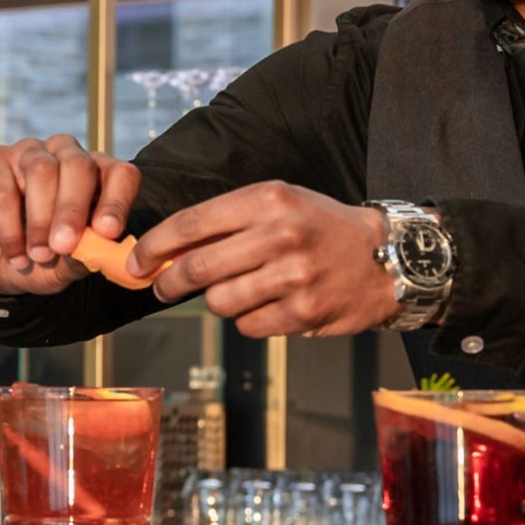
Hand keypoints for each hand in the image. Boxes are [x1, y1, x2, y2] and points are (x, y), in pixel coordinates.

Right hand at [0, 135, 142, 295]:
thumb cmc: (40, 259)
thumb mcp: (67, 267)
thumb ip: (84, 256)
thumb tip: (98, 249)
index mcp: (95, 177)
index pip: (119, 173)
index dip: (117, 200)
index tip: (107, 232)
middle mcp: (63, 156)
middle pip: (78, 165)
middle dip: (73, 208)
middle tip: (64, 245)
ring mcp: (26, 154)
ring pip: (41, 170)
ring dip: (41, 218)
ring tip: (39, 254)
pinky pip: (3, 189)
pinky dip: (9, 228)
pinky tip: (16, 256)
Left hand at [133, 182, 398, 337]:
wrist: (387, 258)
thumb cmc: (322, 227)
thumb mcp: (280, 203)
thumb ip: (226, 220)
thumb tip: (165, 249)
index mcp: (268, 199)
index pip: (191, 224)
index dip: (154, 246)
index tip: (136, 260)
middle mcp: (280, 235)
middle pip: (197, 268)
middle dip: (167, 282)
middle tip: (160, 287)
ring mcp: (293, 276)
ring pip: (220, 302)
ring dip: (217, 301)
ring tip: (236, 291)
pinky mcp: (303, 312)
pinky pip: (248, 325)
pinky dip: (248, 319)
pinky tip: (267, 304)